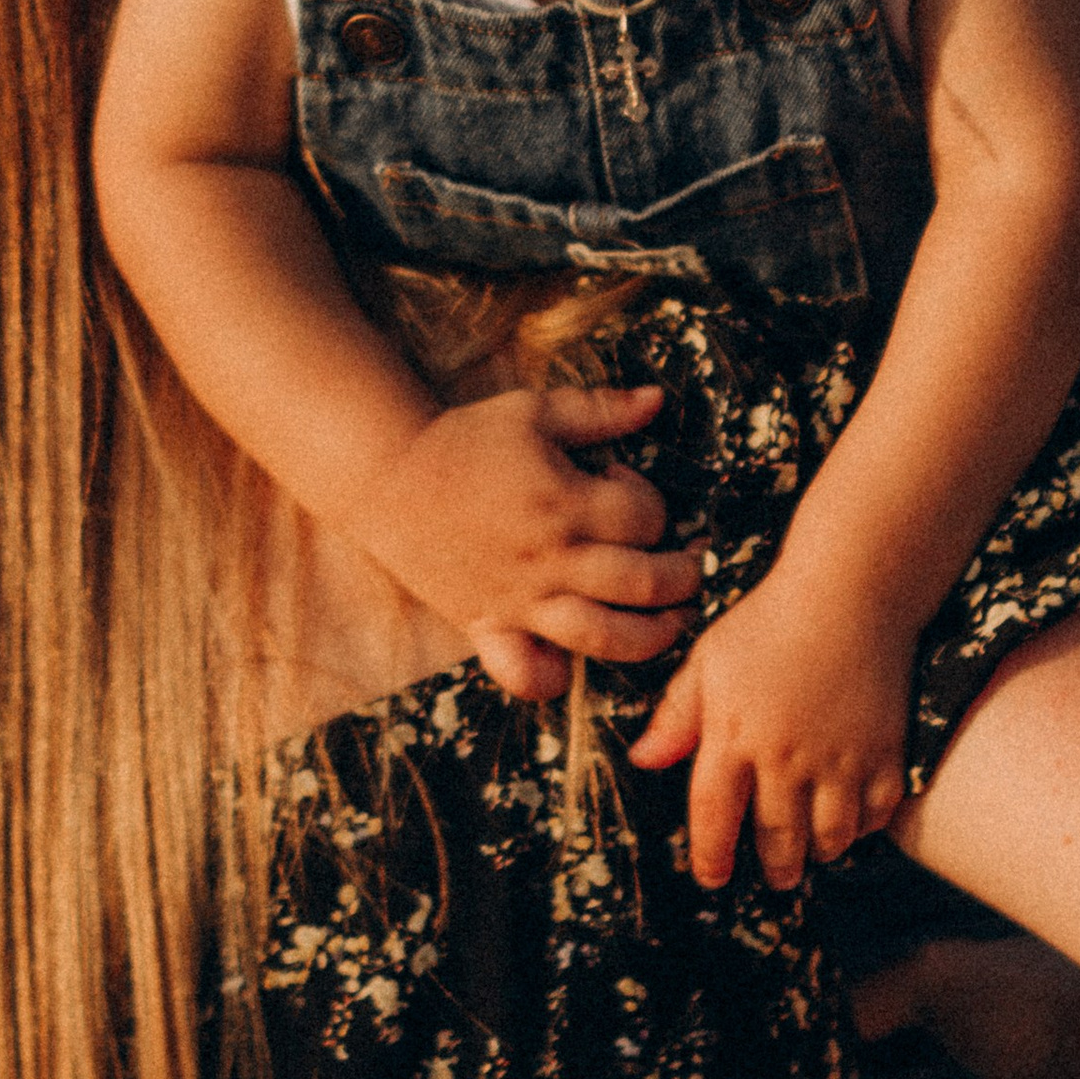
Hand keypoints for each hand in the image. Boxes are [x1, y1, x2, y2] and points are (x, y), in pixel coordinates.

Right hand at [352, 383, 701, 700]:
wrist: (387, 473)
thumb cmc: (465, 438)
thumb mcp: (534, 410)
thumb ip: (600, 409)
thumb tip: (656, 400)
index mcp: (565, 502)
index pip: (645, 517)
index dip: (653, 501)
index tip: (628, 485)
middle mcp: (550, 558)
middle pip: (644, 583)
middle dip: (684, 576)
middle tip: (692, 566)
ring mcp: (520, 599)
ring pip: (605, 638)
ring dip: (654, 636)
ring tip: (673, 621)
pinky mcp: (488, 625)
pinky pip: (527, 673)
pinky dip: (554, 678)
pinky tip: (572, 662)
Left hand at [626, 567, 913, 886]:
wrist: (849, 592)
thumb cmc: (769, 621)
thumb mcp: (709, 661)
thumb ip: (678, 715)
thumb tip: (643, 760)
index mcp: (734, 736)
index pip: (714, 817)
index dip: (711, 857)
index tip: (712, 877)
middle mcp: (786, 758)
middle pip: (778, 840)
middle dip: (775, 868)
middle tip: (775, 877)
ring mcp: (840, 759)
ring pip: (830, 837)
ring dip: (819, 852)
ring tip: (812, 852)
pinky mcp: (886, 753)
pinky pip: (877, 815)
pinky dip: (863, 828)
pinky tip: (852, 821)